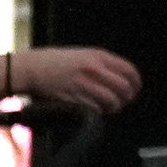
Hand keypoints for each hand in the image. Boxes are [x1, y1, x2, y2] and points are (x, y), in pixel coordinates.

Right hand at [9, 45, 140, 113]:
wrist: (31, 68)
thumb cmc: (55, 62)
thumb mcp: (82, 55)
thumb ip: (101, 64)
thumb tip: (119, 78)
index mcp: (99, 56)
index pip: (129, 71)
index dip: (135, 84)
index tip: (133, 91)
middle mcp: (94, 69)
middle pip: (123, 87)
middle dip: (126, 98)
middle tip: (122, 103)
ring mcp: (84, 83)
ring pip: (111, 100)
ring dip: (113, 108)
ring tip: (108, 109)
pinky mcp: (74, 97)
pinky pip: (95, 108)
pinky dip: (98, 112)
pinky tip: (94, 111)